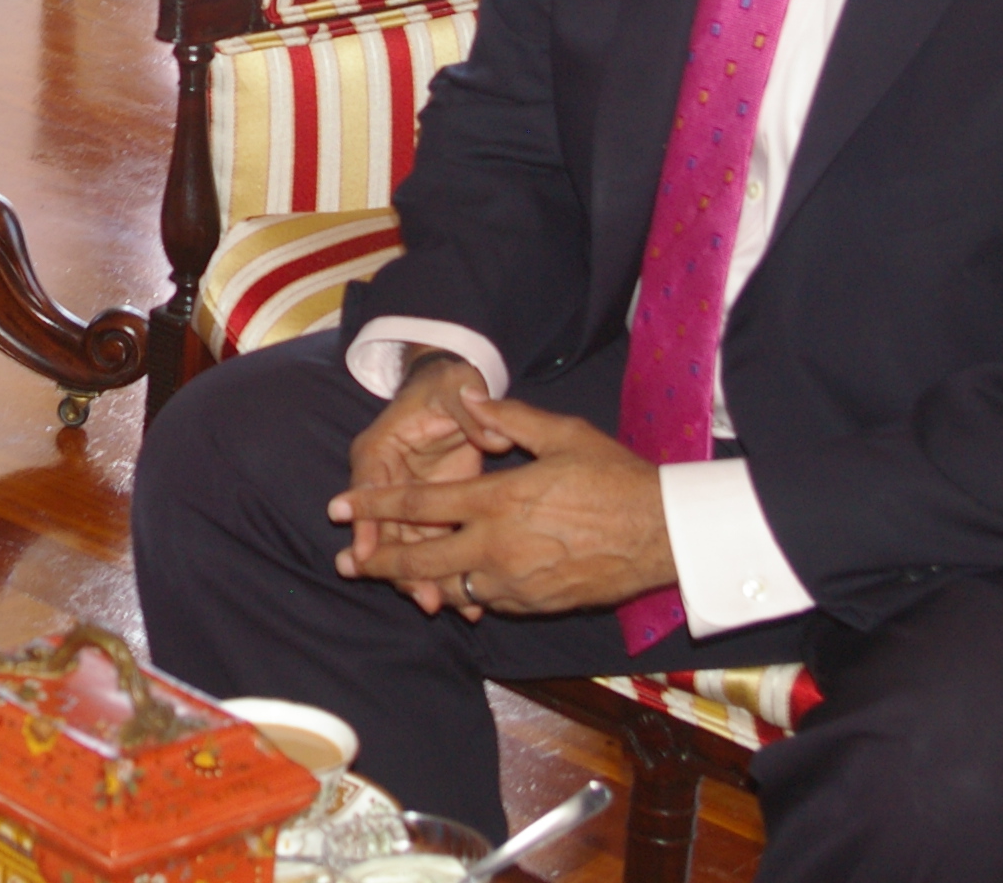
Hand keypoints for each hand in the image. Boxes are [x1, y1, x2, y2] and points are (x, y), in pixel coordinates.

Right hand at [330, 352, 506, 616]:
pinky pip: (433, 548)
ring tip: (443, 606)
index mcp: (381, 448)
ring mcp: (409, 501)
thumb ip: (470, 409)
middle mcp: (388, 480)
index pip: (368, 487)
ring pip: (407, 547)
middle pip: (384, 530)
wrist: (455, 390)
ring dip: (420, 577)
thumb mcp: (456, 388)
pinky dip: (446, 572)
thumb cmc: (448, 385)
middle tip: (422, 595)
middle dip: (397, 566)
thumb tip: (493, 435)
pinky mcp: (433, 513)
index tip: (366, 552)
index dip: (365, 520)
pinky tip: (469, 601)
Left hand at [332, 396, 677, 617]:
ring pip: (451, 588)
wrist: (664, 534)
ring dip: (422, 584)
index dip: (373, 507)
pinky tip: (458, 587)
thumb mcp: (562, 434)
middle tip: (349, 565)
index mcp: (498, 501)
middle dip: (379, 563)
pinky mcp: (536, 605)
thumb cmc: (615, 477)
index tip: (338, 508)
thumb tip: (471, 397)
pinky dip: (468, 593)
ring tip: (396, 580)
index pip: (419, 505)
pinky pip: (488, 601)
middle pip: (421, 561)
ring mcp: (517, 582)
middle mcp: (498, 547)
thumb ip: (509, 418)